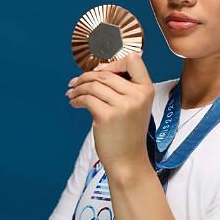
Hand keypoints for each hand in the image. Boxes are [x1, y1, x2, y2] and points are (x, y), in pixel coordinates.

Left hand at [66, 53, 154, 176]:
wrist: (128, 159)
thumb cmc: (129, 133)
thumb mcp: (136, 106)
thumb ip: (126, 88)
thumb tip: (100, 70)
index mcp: (147, 90)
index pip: (133, 60)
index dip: (113, 62)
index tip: (99, 70)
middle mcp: (137, 95)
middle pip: (106, 74)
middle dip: (87, 76)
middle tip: (76, 82)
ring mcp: (123, 105)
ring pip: (94, 84)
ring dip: (79, 87)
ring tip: (73, 93)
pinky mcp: (107, 116)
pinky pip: (86, 98)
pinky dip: (76, 99)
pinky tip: (74, 103)